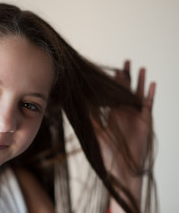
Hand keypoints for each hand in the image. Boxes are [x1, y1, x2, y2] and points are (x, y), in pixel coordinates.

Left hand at [93, 60, 155, 210]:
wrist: (121, 166)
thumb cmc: (107, 151)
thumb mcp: (95, 132)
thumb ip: (89, 119)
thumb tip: (76, 107)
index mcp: (113, 113)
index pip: (113, 94)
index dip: (113, 83)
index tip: (110, 70)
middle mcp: (125, 112)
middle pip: (126, 90)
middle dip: (126, 77)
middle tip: (124, 62)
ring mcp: (136, 116)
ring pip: (138, 94)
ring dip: (139, 81)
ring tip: (139, 68)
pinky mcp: (145, 121)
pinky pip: (149, 105)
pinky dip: (150, 94)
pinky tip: (152, 83)